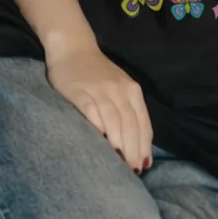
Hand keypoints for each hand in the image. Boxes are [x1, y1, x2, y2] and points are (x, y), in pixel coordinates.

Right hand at [45, 45, 152, 171]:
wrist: (72, 48)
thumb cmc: (96, 72)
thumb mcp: (119, 87)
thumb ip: (127, 109)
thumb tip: (134, 143)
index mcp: (132, 91)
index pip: (142, 123)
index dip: (144, 146)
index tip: (144, 165)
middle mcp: (119, 90)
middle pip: (131, 124)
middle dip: (133, 150)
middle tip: (132, 170)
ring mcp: (99, 90)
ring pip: (115, 121)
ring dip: (119, 144)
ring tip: (120, 163)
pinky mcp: (79, 92)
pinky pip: (92, 112)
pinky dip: (99, 128)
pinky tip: (101, 143)